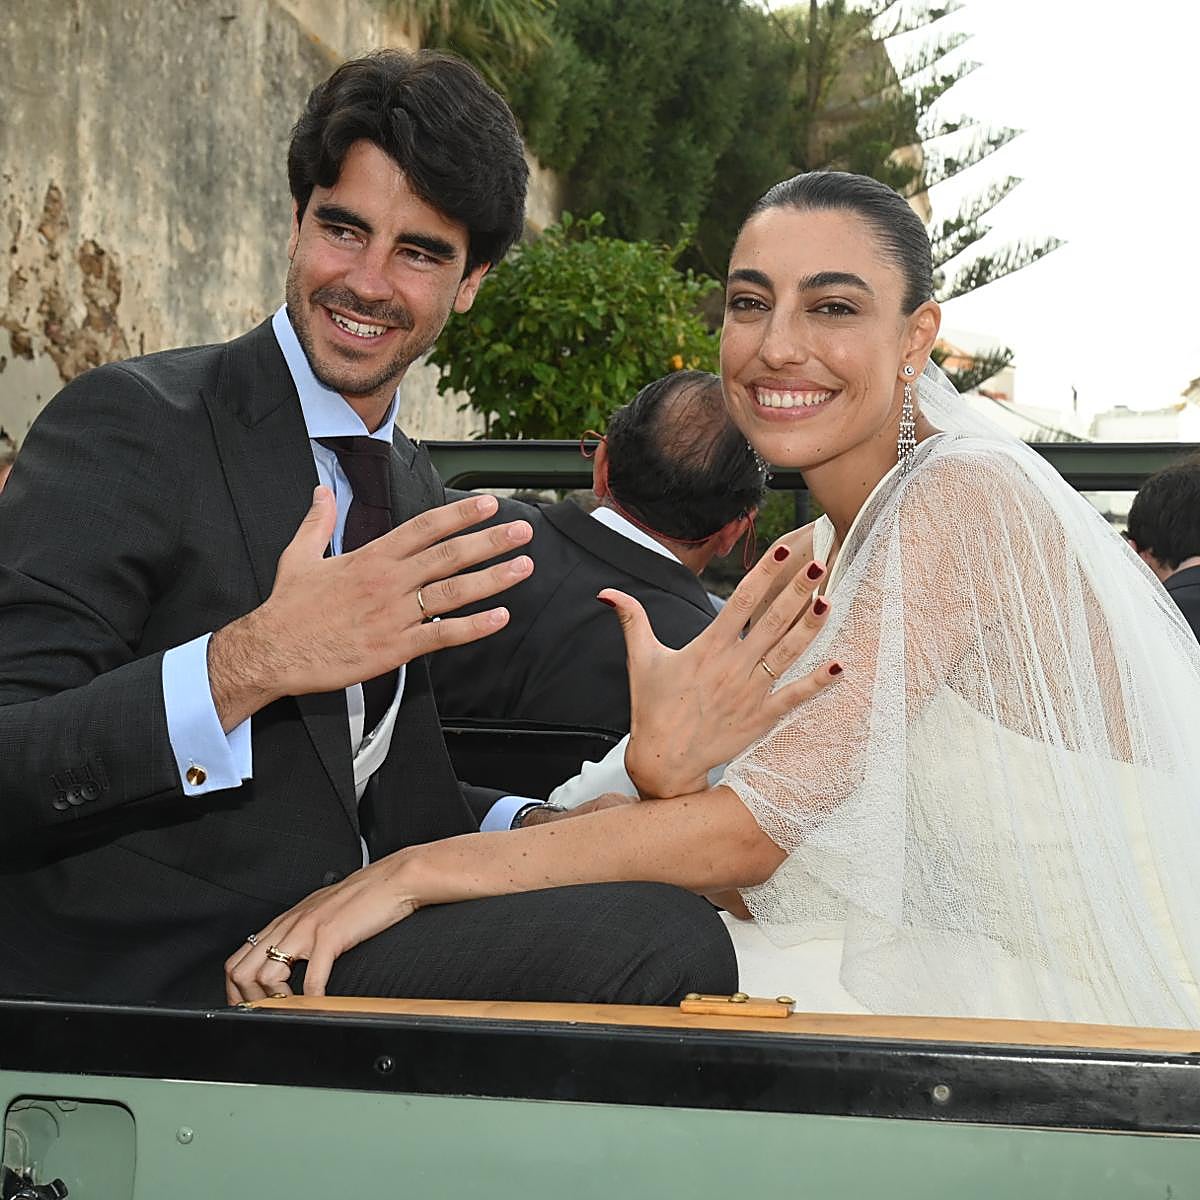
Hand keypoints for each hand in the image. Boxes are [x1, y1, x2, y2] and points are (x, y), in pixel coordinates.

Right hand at [209, 488, 533, 729]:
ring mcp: (394, 615)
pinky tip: (499, 618)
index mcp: (370, 557)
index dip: (458, 515)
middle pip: (448, 555)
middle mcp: (388, 582)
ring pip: (452, 592)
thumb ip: (317, 522)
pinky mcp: (395, 648)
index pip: (423, 528)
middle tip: (521, 531)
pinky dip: (473, 627)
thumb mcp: (299, 556)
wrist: (272, 652)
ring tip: (522, 567)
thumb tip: (321, 493)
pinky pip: (442, 635)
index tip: (486, 505)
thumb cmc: (288, 609)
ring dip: (492, 579)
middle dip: (489, 541)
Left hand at [225, 851, 418, 1001]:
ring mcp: (306, 930)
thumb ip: (302, 932)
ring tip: (293, 1011)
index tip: (251, 1008)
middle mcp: (289, 924)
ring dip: (275, 1002)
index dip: (236, 991)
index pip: (239, 960)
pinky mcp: (330, 937)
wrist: (393, 879)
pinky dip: (311, 1001)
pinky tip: (320, 1006)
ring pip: (265, 976)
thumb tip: (294, 959)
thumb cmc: (364, 897)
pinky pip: (310, 980)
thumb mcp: (322, 912)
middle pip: (241, 970)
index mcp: (286, 921)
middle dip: (250, 1000)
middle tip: (267, 1014)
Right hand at [602, 541, 841, 799]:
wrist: (664, 759)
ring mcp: (750, 691)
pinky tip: (838, 666)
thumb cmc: (652, 708)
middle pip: (773, 621)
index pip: (741, 600)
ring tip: (830, 601)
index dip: (764, 573)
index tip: (782, 550)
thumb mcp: (640, 660)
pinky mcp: (761, 717)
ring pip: (788, 652)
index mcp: (708, 647)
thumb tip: (607, 592)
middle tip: (820, 565)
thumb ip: (631, 620)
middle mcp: (733, 665)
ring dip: (811, 626)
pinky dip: (817, 682)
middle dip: (797, 591)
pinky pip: (794, 696)